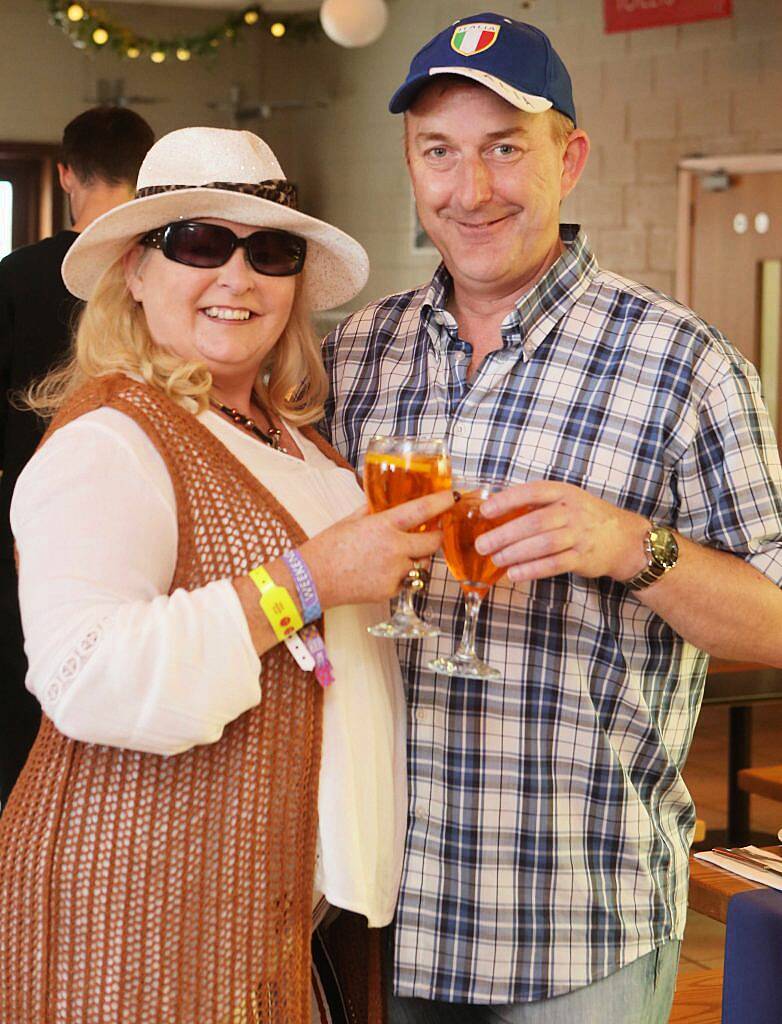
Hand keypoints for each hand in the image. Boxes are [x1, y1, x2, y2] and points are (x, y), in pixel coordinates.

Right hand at [301, 488, 453, 607]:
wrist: (313, 580)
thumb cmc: (327, 548)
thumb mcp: (350, 520)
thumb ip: (372, 511)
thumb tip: (384, 503)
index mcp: (383, 526)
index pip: (422, 511)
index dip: (441, 502)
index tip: (452, 497)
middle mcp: (394, 549)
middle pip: (433, 543)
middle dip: (436, 536)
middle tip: (433, 532)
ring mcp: (395, 572)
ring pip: (421, 564)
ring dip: (417, 558)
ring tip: (396, 555)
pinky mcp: (391, 591)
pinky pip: (406, 581)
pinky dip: (400, 576)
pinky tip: (380, 571)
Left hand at [476, 480, 648, 582]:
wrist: (623, 538)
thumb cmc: (585, 517)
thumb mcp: (566, 500)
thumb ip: (537, 503)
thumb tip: (495, 510)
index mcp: (564, 492)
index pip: (532, 492)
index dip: (507, 500)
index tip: (485, 511)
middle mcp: (572, 512)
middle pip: (534, 522)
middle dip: (504, 534)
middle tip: (482, 544)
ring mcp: (579, 536)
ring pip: (543, 545)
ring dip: (515, 553)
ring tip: (495, 559)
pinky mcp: (582, 558)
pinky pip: (553, 565)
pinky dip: (532, 570)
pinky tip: (514, 573)